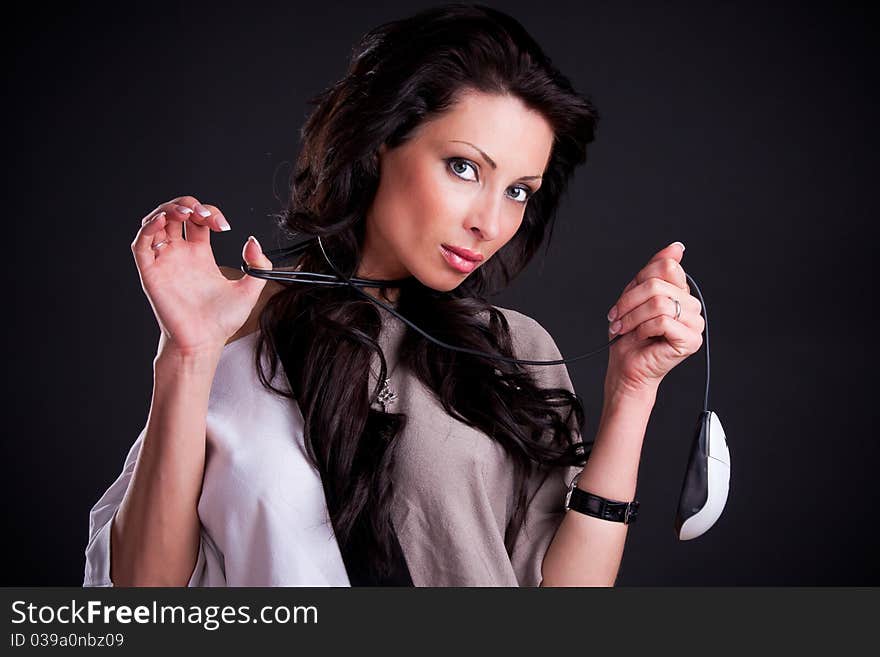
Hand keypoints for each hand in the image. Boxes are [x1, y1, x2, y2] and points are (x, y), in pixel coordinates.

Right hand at [130, 196, 273, 356]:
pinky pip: (141, 244)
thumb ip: (259, 265)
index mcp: (200, 255)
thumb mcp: (250, 290)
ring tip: (186, 212)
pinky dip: (147, 227)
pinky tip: (162, 221)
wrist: (204, 342)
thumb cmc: (222, 321)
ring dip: (167, 209)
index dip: (209, 213)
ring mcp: (164, 262)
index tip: (224, 226)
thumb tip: (253, 242)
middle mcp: (179, 254)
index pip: (197, 220)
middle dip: (188, 205)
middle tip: (204, 215)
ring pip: (155, 222)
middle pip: (175, 214)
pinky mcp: (151, 272)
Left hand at [604, 241, 704, 399]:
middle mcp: (692, 306)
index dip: (638, 281)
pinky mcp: (691, 340)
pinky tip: (639, 337)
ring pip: (659, 302)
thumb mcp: (635, 296)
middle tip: (617, 318)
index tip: (624, 302)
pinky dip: (642, 328)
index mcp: (681, 292)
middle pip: (657, 284)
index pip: (665, 266)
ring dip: (633, 317)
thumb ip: (654, 270)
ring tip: (624, 329)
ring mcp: (695, 323)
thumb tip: (678, 247)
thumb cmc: (629, 336)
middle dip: (629, 301)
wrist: (626, 368)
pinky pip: (662, 321)